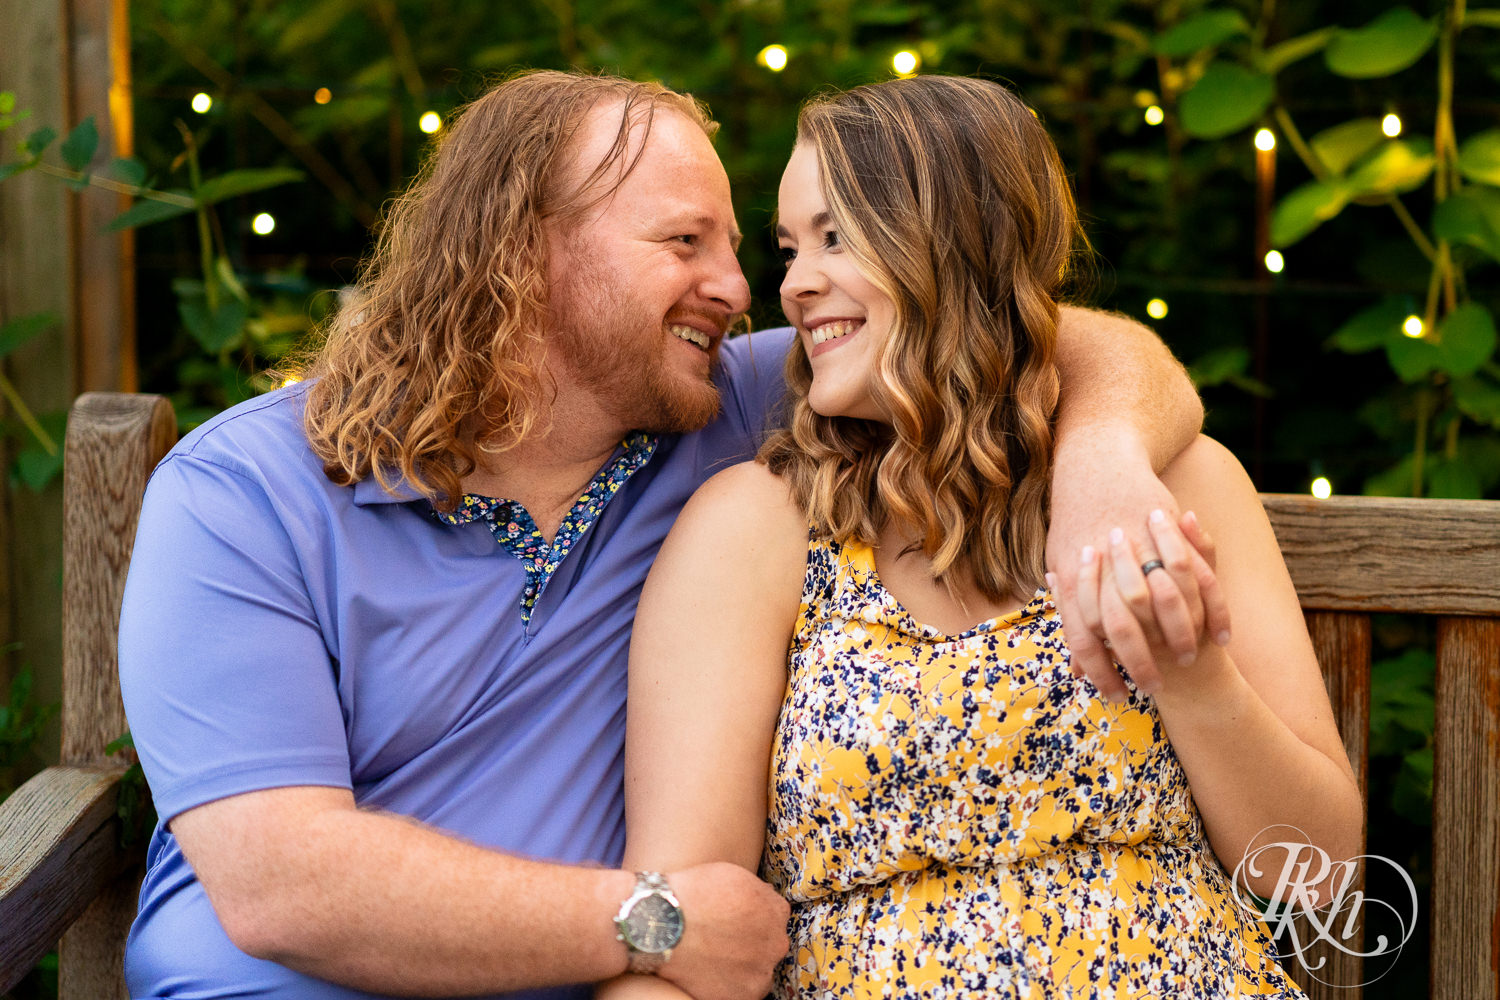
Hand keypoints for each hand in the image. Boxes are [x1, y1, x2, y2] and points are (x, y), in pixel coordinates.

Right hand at [656, 862, 788, 999]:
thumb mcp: (732, 875)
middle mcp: (775, 944)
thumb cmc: (692, 894)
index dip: (753, 918)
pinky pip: (740, 993)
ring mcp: (760, 974)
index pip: (775, 916)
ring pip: (756, 973)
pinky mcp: (741, 997)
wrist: (663, 926)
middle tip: (722, 941)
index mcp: (775, 912)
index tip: (735, 921)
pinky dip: (727, 986)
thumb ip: (757, 891)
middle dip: (750, 943)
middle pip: (769, 946)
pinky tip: (708, 973)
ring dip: (741, 968)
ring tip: (712, 958)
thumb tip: (764, 896)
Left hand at [1046, 429, 1229, 699]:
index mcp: (1075, 574)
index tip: (1112, 694)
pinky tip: (1220, 636)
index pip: (1084, 634)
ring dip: (1178, 639)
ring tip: (1184, 666)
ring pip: (1167, 606)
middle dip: (1137, 663)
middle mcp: (1108, 563)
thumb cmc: (1076, 520)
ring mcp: (1144, 547)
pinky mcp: (1175, 535)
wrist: (1098, 459)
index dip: (1099, 669)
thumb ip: (1073, 615)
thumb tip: (1078, 670)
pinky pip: (1203, 579)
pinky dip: (1214, 611)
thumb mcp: (1061, 561)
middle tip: (1152, 689)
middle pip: (1122, 626)